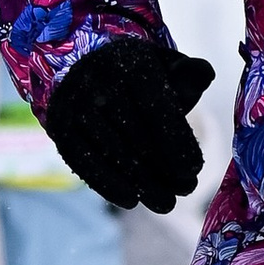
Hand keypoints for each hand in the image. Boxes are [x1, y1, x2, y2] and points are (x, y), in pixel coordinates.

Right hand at [44, 44, 215, 214]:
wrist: (86, 70)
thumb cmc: (138, 76)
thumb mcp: (165, 66)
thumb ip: (188, 74)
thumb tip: (203, 75)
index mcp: (130, 61)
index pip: (157, 108)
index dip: (178, 141)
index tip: (195, 169)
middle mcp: (97, 79)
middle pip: (135, 134)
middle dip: (164, 168)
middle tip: (186, 190)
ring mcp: (74, 104)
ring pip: (112, 152)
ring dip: (142, 183)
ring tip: (165, 203)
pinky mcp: (59, 127)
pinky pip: (84, 162)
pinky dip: (108, 185)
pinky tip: (131, 201)